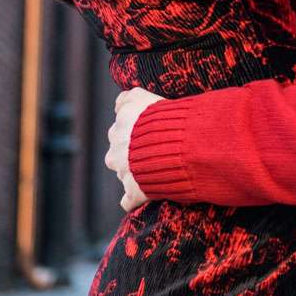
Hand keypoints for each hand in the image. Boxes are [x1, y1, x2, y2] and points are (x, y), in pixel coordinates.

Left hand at [106, 87, 164, 212]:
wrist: (179, 145)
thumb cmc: (167, 117)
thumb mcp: (143, 95)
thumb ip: (126, 96)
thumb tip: (117, 103)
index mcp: (121, 125)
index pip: (119, 125)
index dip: (134, 129)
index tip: (147, 130)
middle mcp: (116, 148)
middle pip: (117, 151)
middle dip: (130, 152)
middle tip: (154, 149)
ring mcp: (124, 172)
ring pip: (122, 173)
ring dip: (134, 172)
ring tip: (157, 168)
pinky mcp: (134, 192)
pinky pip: (129, 200)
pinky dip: (135, 198)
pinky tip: (147, 195)